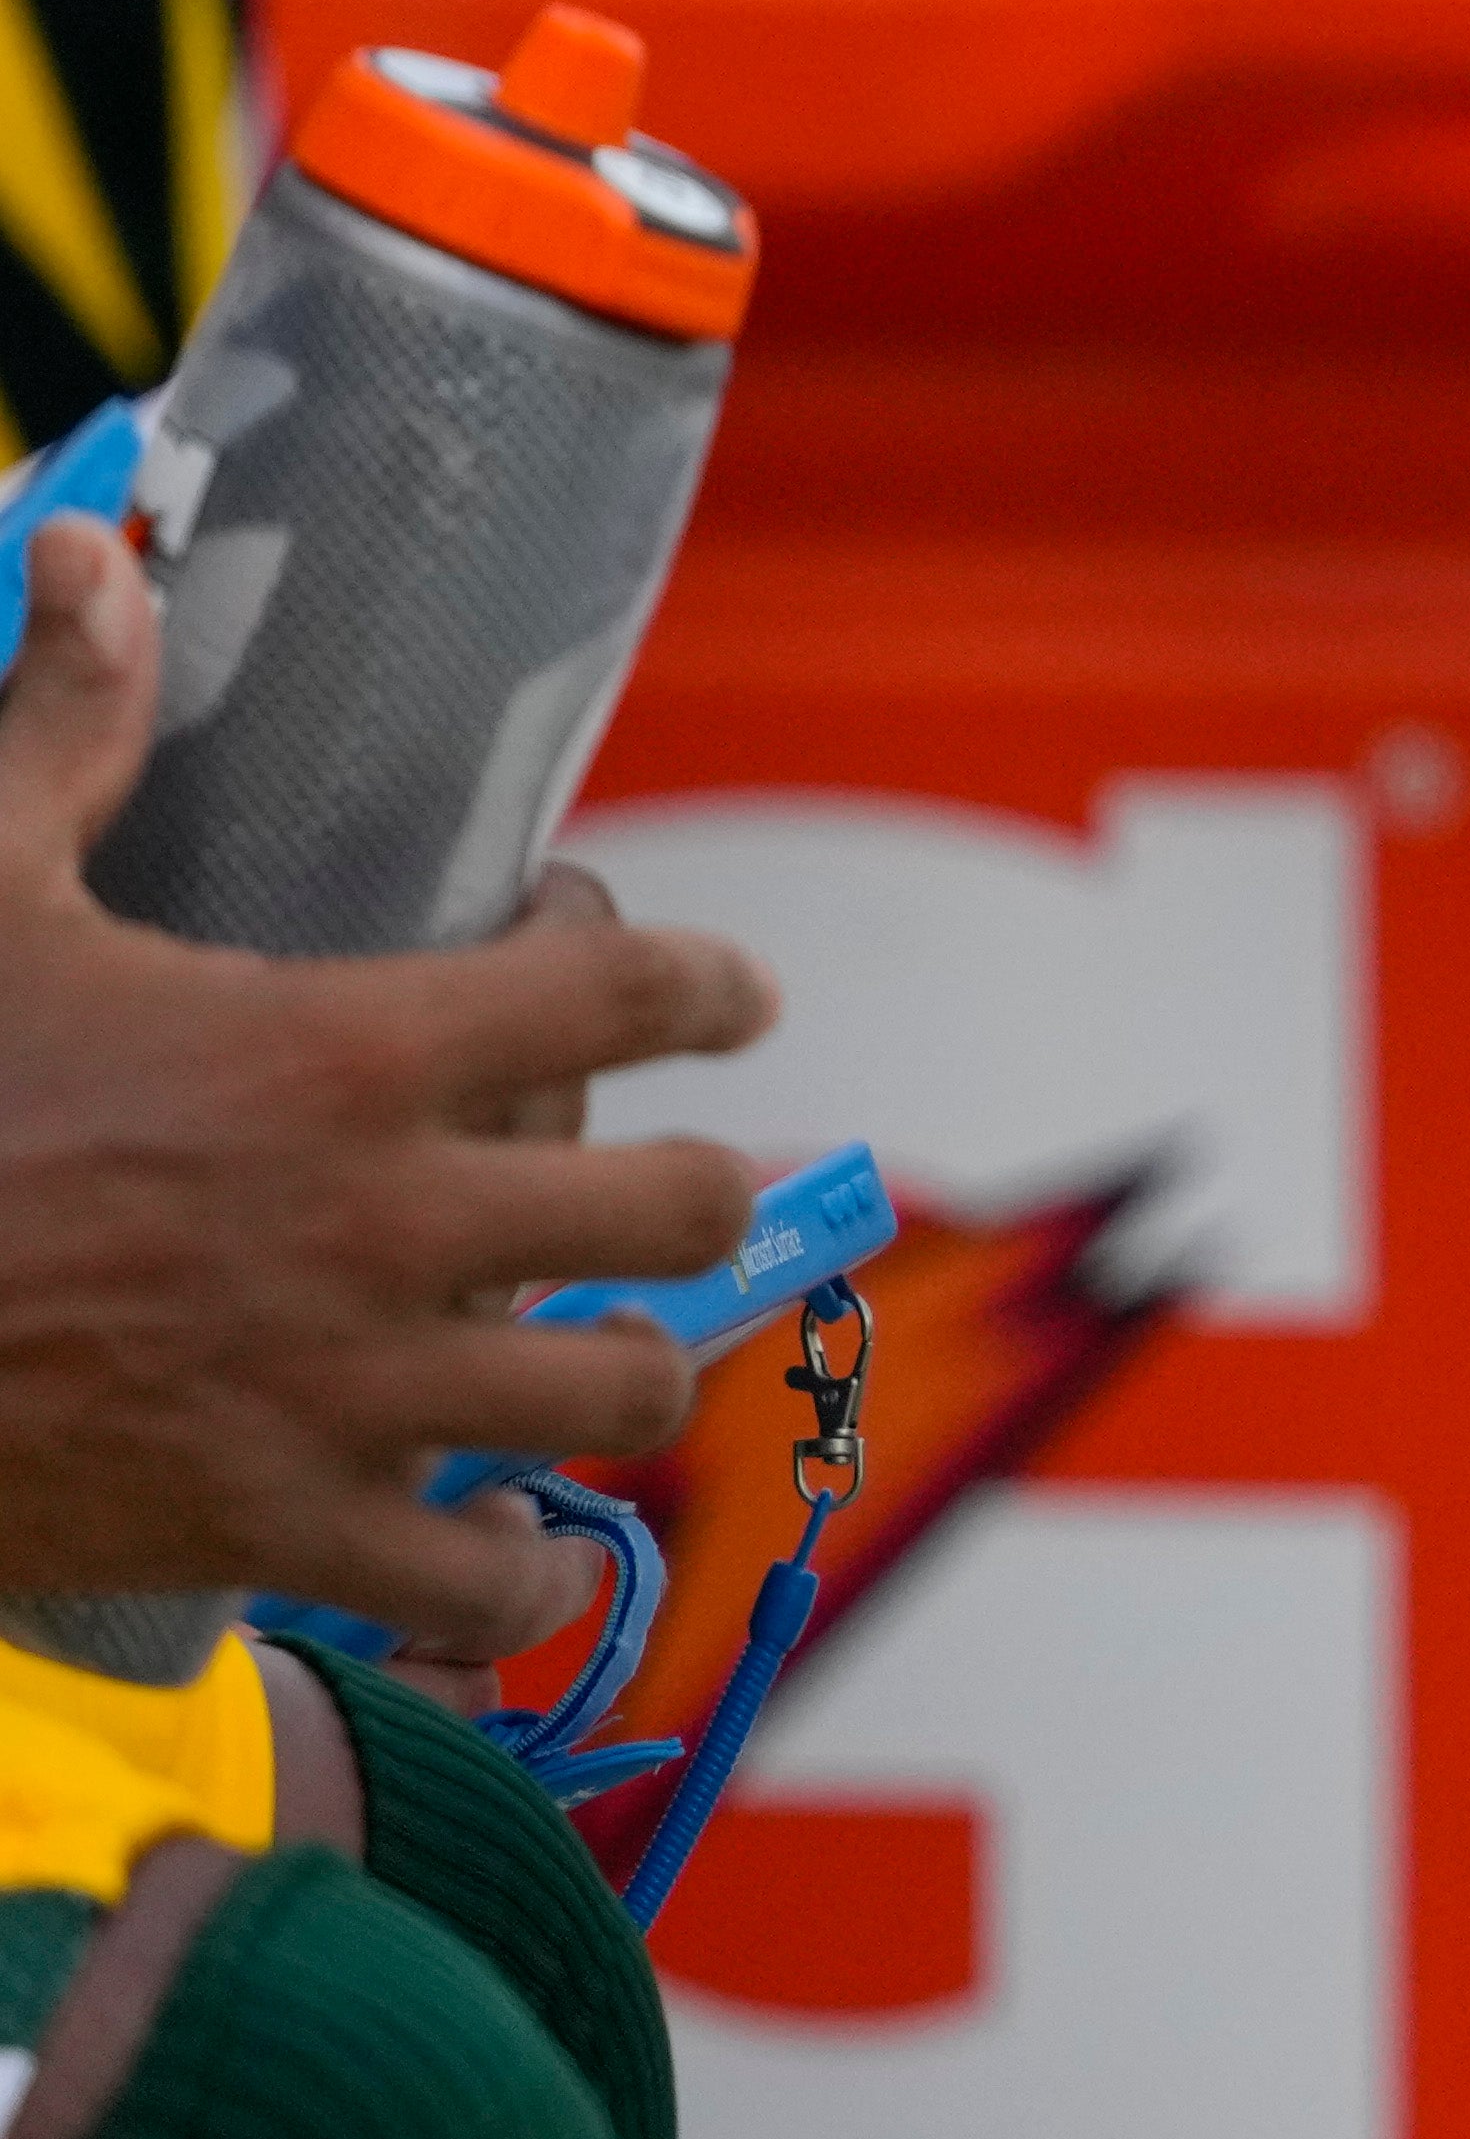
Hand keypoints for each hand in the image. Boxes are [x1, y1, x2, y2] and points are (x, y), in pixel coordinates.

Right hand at [0, 517, 786, 1644]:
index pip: (624, 999)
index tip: (732, 1000)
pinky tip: (510, 1548)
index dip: (707, 987)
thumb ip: (62, 729)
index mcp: (341, 1057)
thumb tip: (93, 551)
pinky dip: (515, 1578)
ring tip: (609, 1351)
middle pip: (682, 1210)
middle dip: (697, 1193)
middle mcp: (387, 1226)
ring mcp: (347, 1391)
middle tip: (673, 1189)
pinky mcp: (279, 1529)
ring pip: (620, 1392)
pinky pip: (479, 1587)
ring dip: (632, 1370)